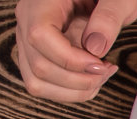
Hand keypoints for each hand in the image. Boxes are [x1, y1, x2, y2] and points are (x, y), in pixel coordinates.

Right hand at [13, 0, 136, 102]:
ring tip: (99, 75)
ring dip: (74, 90)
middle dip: (79, 80)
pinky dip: (70, 91)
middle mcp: (28, 20)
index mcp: (41, 1)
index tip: (100, 63)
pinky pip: (44, 85)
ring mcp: (29, 39)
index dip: (71, 60)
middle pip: (39, 66)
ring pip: (38, 82)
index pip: (40, 37)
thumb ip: (109, 16)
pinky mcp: (38, 54)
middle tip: (106, 69)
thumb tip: (95, 46)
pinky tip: (90, 78)